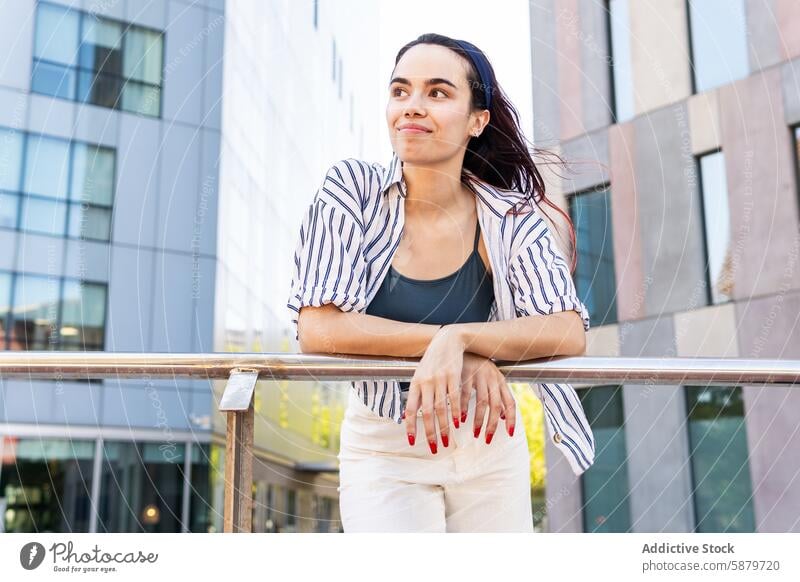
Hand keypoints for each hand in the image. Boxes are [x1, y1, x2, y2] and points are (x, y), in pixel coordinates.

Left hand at [402, 325, 464, 453]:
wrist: (446, 341)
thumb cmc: (433, 362)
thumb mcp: (420, 376)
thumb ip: (416, 395)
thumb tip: (406, 415)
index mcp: (415, 384)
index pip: (409, 409)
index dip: (410, 426)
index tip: (412, 442)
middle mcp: (425, 382)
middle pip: (426, 413)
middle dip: (430, 433)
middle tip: (435, 448)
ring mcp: (439, 379)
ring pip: (440, 408)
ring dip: (444, 428)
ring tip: (447, 441)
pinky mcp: (453, 376)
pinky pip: (454, 398)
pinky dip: (456, 412)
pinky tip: (459, 423)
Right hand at [459, 353, 515, 442]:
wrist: (461, 343)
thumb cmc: (476, 364)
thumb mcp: (490, 378)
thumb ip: (497, 396)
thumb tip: (502, 417)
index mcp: (500, 380)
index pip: (511, 403)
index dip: (511, 419)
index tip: (508, 433)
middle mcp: (492, 378)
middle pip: (496, 406)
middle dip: (492, 425)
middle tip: (487, 439)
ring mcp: (479, 375)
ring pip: (482, 403)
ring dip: (478, 421)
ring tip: (475, 433)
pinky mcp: (465, 373)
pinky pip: (465, 395)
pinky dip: (464, 408)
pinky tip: (460, 418)